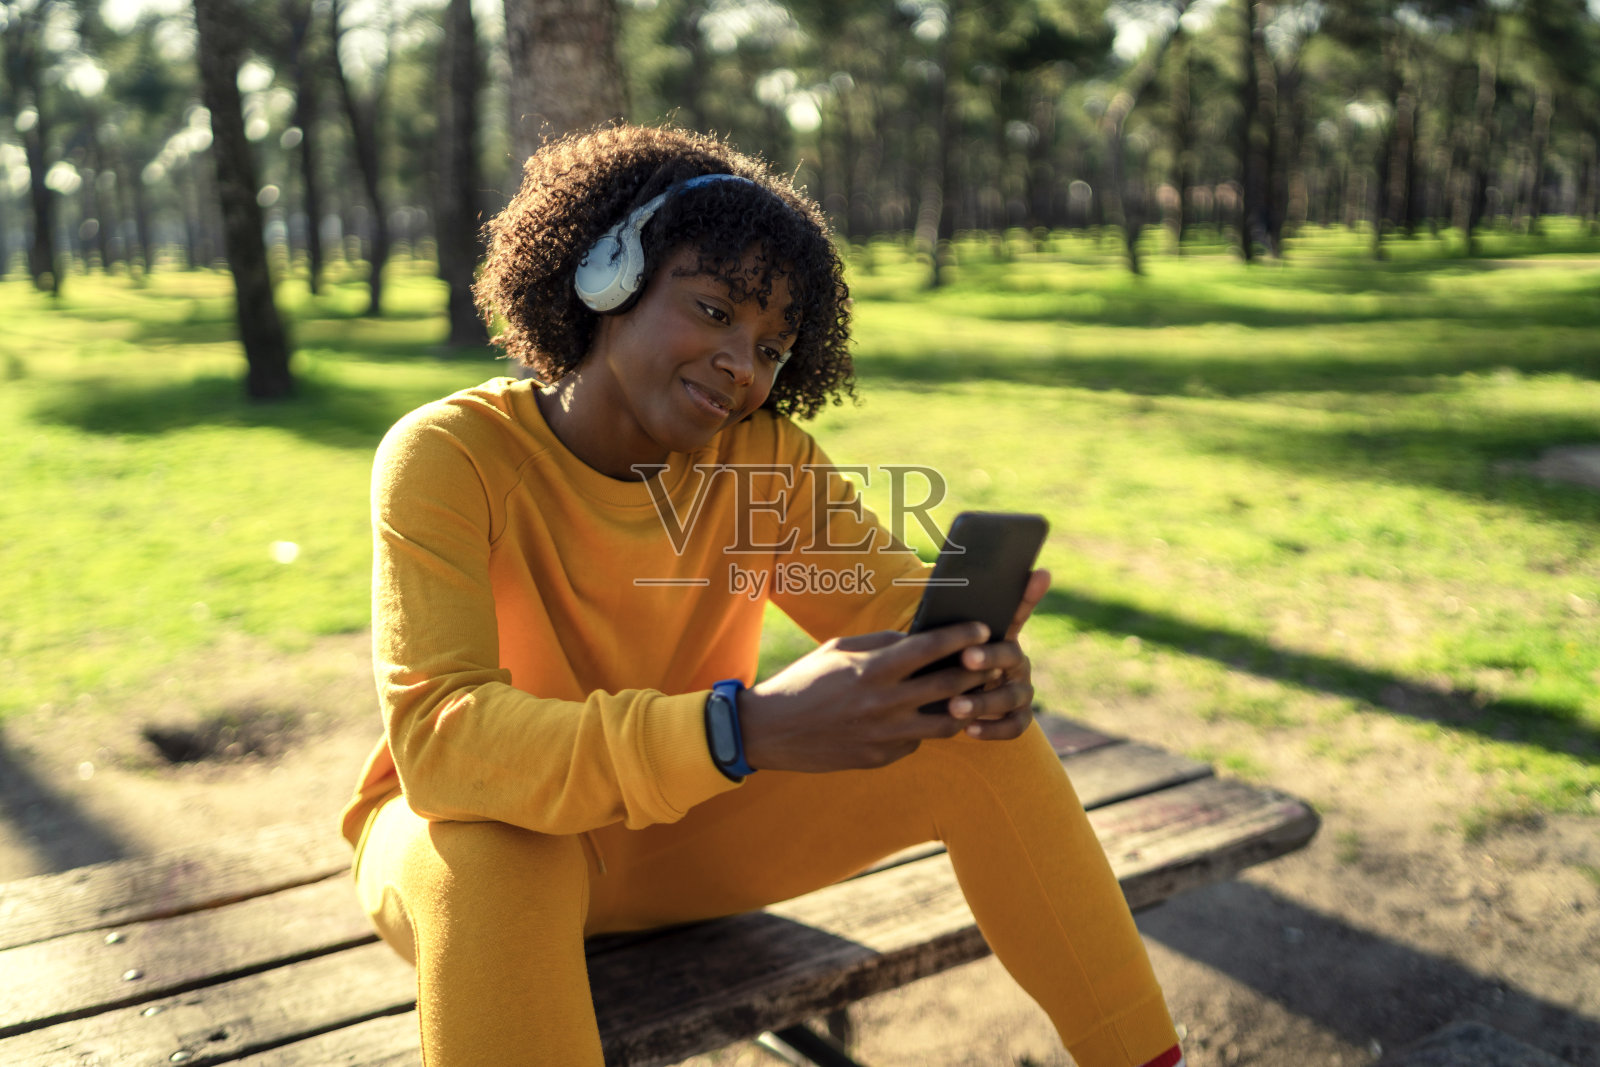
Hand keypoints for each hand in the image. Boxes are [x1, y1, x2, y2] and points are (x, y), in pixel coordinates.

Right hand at [739, 622, 995, 772]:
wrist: (770, 731)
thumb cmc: (804, 681)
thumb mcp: (838, 649)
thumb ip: (881, 643)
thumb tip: (919, 638)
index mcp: (872, 669)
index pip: (930, 647)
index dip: (962, 636)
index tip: (982, 628)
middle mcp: (884, 703)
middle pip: (950, 685)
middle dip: (978, 671)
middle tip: (993, 662)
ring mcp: (885, 735)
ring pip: (946, 723)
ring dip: (963, 707)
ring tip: (970, 695)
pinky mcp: (880, 757)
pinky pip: (916, 741)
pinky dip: (924, 727)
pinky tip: (922, 717)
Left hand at [947, 568, 1050, 740]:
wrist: (946, 704)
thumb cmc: (943, 667)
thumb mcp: (940, 645)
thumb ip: (941, 629)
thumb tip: (934, 601)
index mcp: (1000, 636)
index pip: (1017, 610)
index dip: (1029, 593)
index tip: (1038, 573)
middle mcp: (1016, 660)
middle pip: (1011, 654)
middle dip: (989, 656)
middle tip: (965, 658)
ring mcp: (1021, 689)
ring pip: (1011, 695)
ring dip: (983, 701)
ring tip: (955, 707)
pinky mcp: (1020, 717)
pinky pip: (1015, 725)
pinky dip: (993, 730)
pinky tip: (970, 730)